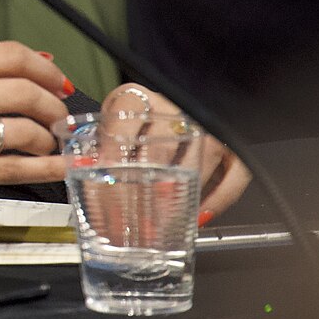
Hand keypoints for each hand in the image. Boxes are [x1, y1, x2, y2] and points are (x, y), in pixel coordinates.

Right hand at [0, 41, 71, 211]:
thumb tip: (31, 61)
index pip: (8, 55)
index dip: (44, 69)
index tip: (58, 81)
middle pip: (22, 91)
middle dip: (53, 106)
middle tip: (60, 117)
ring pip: (21, 129)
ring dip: (48, 139)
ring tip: (50, 144)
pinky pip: (10, 167)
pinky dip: (43, 168)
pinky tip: (57, 167)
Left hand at [100, 82, 249, 224]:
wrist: (157, 114)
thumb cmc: (128, 126)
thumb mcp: (107, 126)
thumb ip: (98, 146)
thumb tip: (83, 171)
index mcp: (136, 98)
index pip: (126, 118)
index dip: (116, 148)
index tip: (107, 173)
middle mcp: (173, 106)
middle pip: (165, 140)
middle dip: (151, 177)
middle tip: (138, 209)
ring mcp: (206, 123)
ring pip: (202, 153)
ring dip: (184, 190)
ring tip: (165, 220)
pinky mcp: (230, 144)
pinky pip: (235, 171)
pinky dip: (220, 197)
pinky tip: (201, 217)